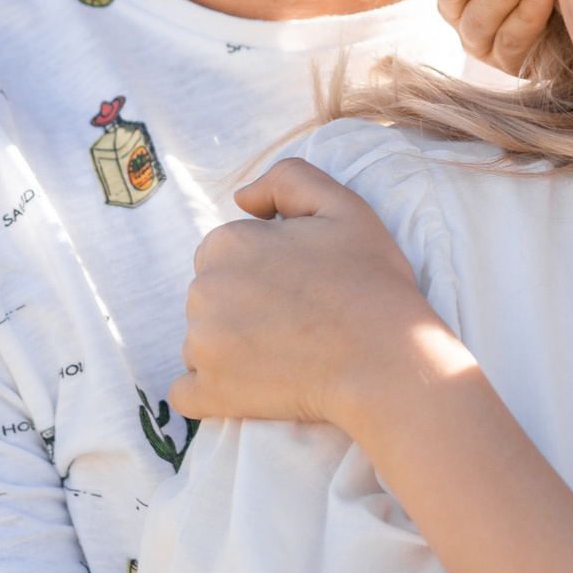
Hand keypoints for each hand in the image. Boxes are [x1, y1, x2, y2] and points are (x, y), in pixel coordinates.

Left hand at [166, 160, 456, 426]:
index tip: (297, 283)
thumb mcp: (343, 206)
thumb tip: (242, 197)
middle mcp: (202, 290)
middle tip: (295, 318)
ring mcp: (201, 346)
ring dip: (230, 346)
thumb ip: (288, 179)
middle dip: (241, 304)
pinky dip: (211, 390)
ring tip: (284, 352)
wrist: (385, 360)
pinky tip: (250, 385)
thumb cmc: (369, 281)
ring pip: (201, 340)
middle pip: (210, 295)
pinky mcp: (209, 393)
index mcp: (228, 242)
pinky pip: (188, 392)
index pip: (223, 251)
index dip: (261, 266)